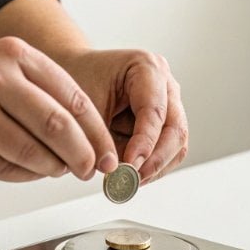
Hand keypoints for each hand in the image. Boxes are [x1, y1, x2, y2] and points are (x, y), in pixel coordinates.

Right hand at [0, 37, 118, 181]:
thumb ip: (39, 95)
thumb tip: (85, 138)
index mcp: (14, 55)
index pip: (72, 98)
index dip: (96, 132)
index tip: (107, 153)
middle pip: (58, 126)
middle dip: (83, 155)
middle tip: (91, 170)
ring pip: (31, 152)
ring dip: (51, 169)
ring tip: (56, 171)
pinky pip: (1, 168)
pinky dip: (22, 175)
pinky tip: (26, 171)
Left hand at [59, 49, 188, 184]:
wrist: (72, 75)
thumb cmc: (76, 82)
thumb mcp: (83, 109)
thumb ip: (102, 141)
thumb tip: (120, 174)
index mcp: (146, 67)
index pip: (155, 111)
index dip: (145, 143)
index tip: (130, 166)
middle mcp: (164, 84)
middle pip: (176, 130)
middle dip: (154, 160)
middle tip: (131, 179)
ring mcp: (168, 104)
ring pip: (176, 144)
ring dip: (154, 167)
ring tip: (128, 181)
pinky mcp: (164, 123)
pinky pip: (168, 151)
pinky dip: (152, 166)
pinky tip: (130, 175)